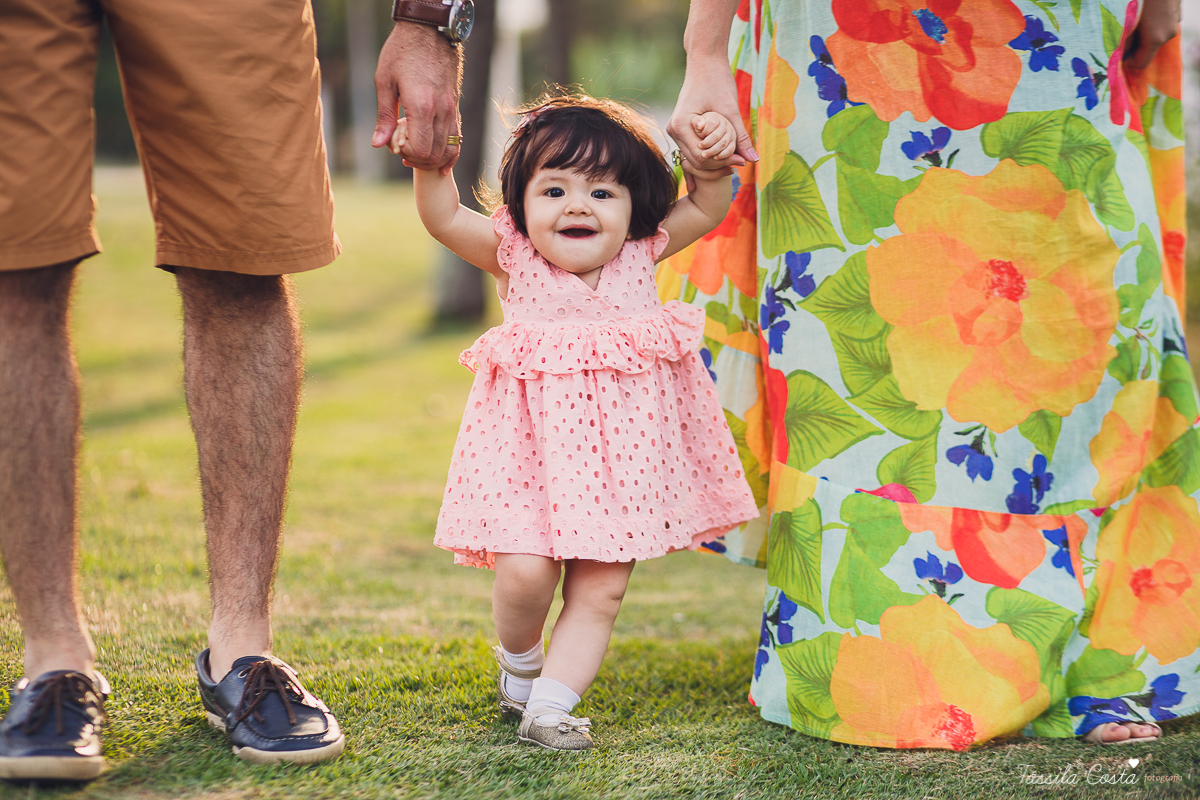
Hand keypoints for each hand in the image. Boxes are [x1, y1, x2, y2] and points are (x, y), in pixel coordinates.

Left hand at [373, 23, 462, 173]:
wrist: (429, 31)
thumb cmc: (402, 52)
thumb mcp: (385, 81)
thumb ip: (384, 116)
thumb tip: (378, 144)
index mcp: (421, 105)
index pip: (420, 149)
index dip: (406, 154)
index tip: (393, 144)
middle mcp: (441, 111)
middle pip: (434, 154)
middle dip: (417, 159)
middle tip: (401, 150)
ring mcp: (451, 109)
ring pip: (448, 150)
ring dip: (432, 159)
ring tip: (416, 155)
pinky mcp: (455, 107)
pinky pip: (457, 139)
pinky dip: (449, 154)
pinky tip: (440, 163)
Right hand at [667, 56, 755, 170]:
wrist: (705, 62)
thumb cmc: (717, 80)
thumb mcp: (731, 110)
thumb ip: (740, 137)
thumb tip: (754, 160)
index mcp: (681, 126)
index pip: (701, 158)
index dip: (722, 163)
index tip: (741, 161)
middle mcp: (673, 130)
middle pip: (696, 162)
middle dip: (718, 164)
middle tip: (740, 161)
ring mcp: (674, 130)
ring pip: (694, 157)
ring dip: (714, 159)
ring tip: (735, 155)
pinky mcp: (680, 128)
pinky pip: (694, 148)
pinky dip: (709, 151)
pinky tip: (725, 148)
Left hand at [1125, 0, 1180, 69]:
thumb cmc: (1140, 0)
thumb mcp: (1128, 21)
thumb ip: (1125, 39)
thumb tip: (1120, 54)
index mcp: (1155, 38)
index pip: (1140, 64)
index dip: (1127, 61)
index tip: (1117, 54)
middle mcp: (1168, 34)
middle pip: (1148, 50)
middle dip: (1134, 47)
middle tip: (1121, 37)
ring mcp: (1175, 23)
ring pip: (1155, 37)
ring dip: (1143, 34)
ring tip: (1133, 22)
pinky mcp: (1178, 13)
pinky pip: (1162, 25)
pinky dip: (1153, 24)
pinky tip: (1146, 13)